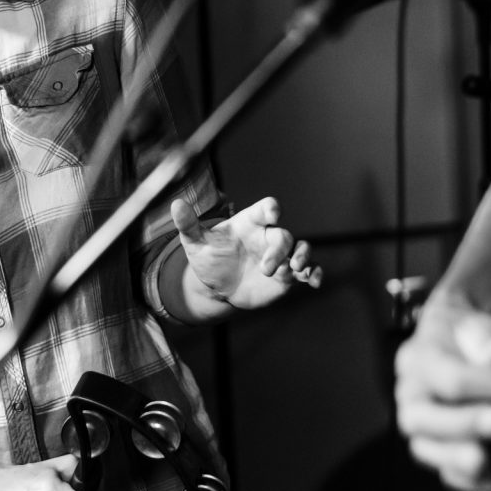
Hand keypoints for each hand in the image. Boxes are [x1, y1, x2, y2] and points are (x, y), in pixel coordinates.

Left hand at [171, 197, 321, 310]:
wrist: (217, 286)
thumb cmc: (209, 257)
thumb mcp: (195, 243)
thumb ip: (188, 224)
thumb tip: (175, 204)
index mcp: (250, 223)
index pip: (266, 208)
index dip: (271, 210)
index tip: (272, 215)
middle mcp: (268, 236)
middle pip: (284, 236)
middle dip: (279, 251)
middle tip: (265, 268)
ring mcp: (280, 256)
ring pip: (302, 249)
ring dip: (304, 257)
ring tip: (296, 268)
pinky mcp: (287, 276)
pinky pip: (308, 271)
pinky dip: (314, 274)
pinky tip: (314, 282)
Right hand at [393, 301, 490, 490]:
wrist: (455, 344)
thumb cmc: (469, 337)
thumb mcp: (480, 324)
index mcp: (418, 358)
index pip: (447, 376)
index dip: (483, 383)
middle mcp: (410, 395)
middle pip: (422, 418)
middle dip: (463, 423)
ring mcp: (419, 426)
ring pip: (425, 448)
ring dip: (457, 458)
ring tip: (485, 460)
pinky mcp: (435, 449)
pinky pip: (443, 472)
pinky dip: (467, 482)